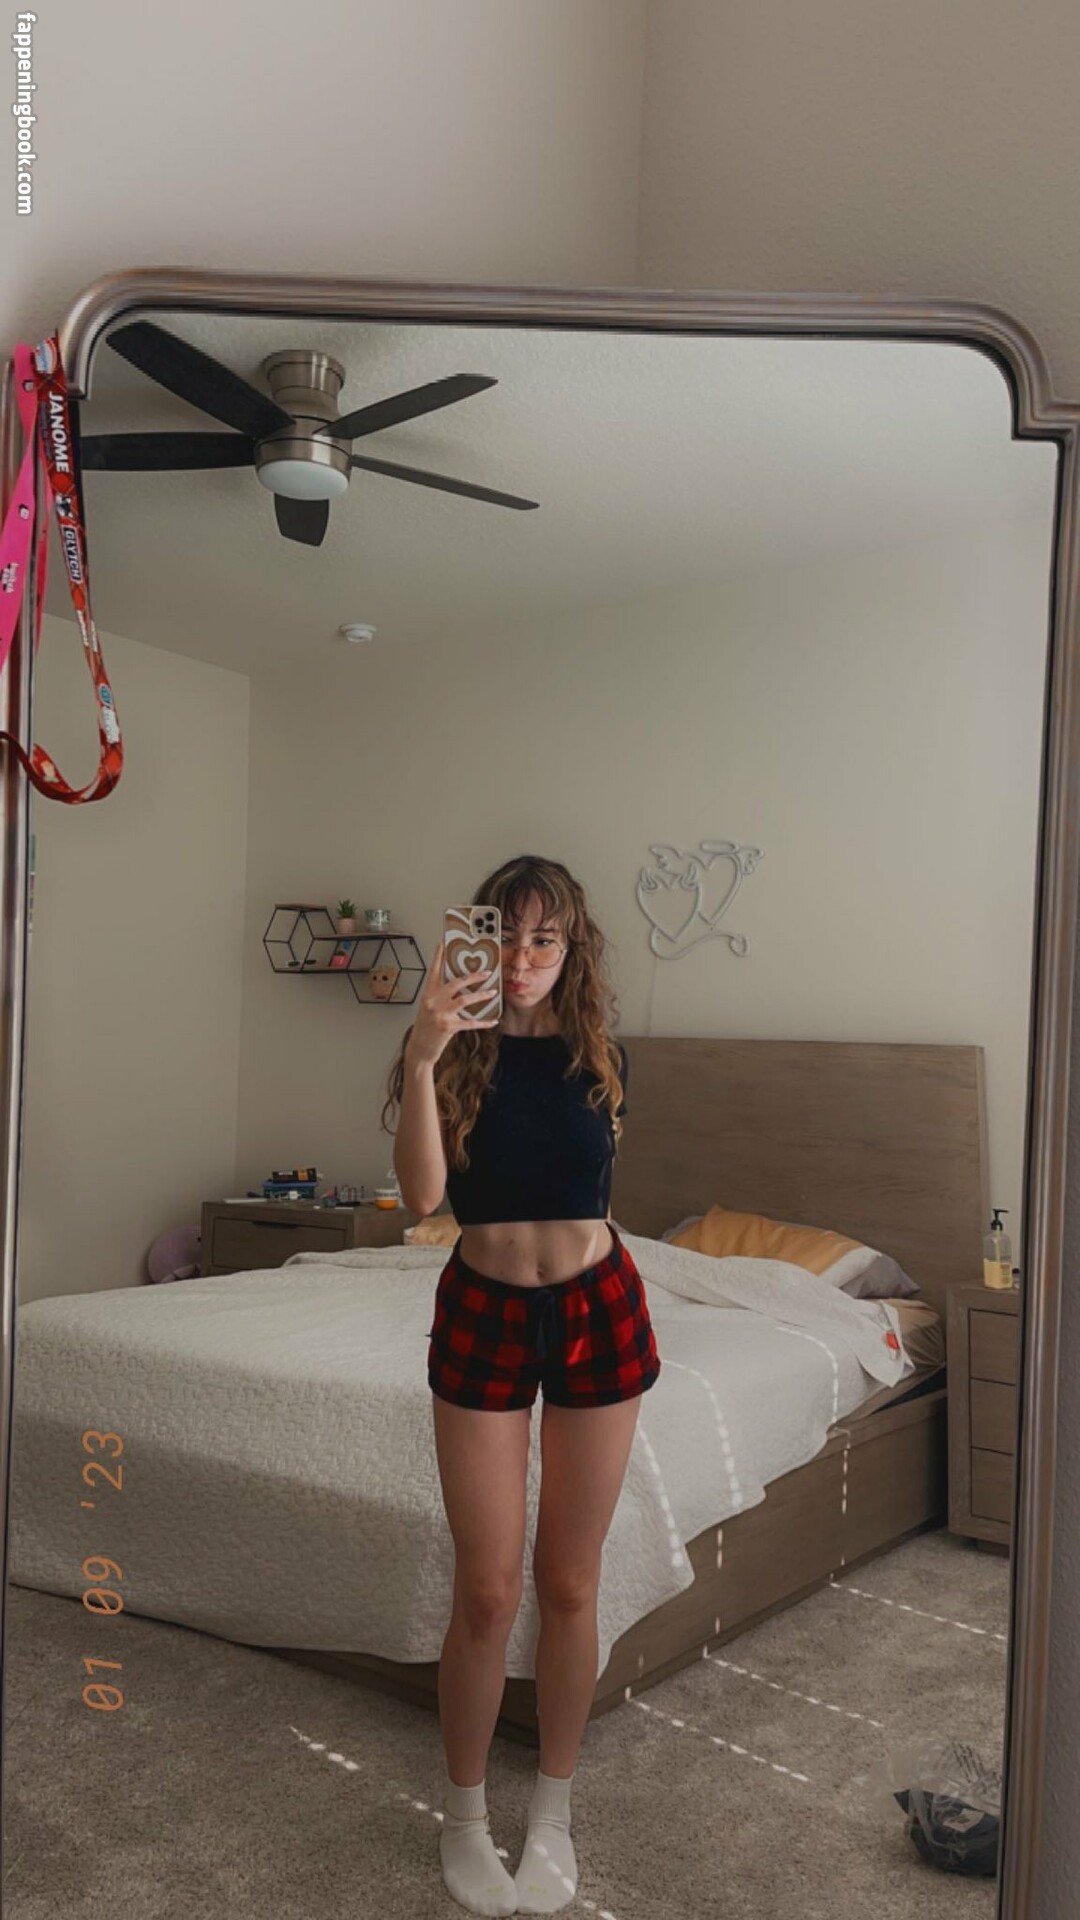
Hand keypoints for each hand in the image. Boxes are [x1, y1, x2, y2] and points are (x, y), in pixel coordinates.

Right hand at [405, 937, 499, 1066]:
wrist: (418, 1049)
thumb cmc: (424, 1028)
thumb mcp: (428, 1008)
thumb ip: (439, 996)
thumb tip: (458, 986)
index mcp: (428, 994)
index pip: (434, 970)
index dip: (439, 956)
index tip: (444, 942)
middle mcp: (434, 1002)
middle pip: (456, 982)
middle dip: (474, 976)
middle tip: (487, 971)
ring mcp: (441, 1015)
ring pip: (465, 1000)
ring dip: (482, 995)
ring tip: (493, 992)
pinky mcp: (448, 1027)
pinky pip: (471, 1022)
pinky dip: (484, 1022)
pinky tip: (493, 1021)